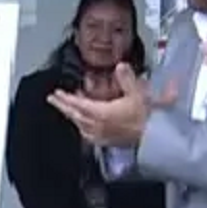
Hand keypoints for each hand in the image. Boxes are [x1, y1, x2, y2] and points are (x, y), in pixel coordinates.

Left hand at [47, 63, 177, 145]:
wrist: (153, 138)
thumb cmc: (144, 118)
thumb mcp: (136, 95)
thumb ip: (127, 79)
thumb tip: (120, 66)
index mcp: (100, 113)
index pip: (77, 104)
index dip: (66, 98)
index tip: (56, 93)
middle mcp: (96, 125)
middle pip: (73, 114)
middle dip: (62, 106)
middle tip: (53, 99)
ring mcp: (99, 135)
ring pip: (78, 124)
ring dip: (71, 115)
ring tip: (67, 108)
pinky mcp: (104, 141)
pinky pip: (86, 133)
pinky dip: (81, 126)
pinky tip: (82, 125)